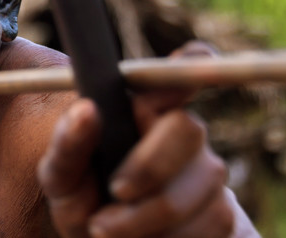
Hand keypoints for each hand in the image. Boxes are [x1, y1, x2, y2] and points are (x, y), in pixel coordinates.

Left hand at [37, 42, 250, 237]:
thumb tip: (87, 109)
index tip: (186, 66)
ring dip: (148, 218)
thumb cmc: (81, 199)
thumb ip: (67, 144)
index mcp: (144, 108)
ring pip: (202, 187)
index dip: (191, 63)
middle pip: (187, 128)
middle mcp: (183, 132)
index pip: (184, 67)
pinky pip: (214, 225)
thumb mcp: (60, 175)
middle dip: (149, 167)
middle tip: (114, 191)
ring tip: (107, 229)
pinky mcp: (225, 216)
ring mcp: (209, 173)